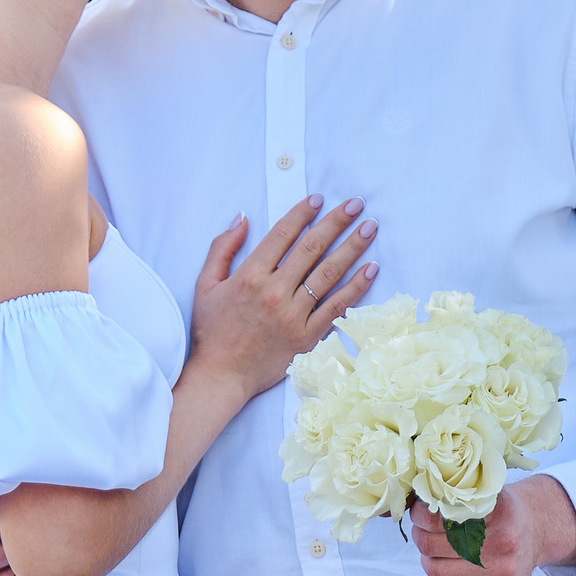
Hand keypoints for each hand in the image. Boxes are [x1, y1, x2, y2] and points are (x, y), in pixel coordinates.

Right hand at [188, 195, 379, 397]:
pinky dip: (356, 287)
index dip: (303, 213)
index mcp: (250, 276)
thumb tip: (244, 218)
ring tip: (370, 227)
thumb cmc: (212, 331)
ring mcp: (293, 315)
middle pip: (312, 248)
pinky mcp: (307, 337)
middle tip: (355, 204)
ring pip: (329, 274)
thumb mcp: (205, 285)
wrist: (221, 376)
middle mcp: (275, 292)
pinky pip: (337, 307)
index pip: (283, 235)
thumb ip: (222, 248)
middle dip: (336, 221)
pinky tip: (371, 268)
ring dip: (353, 247)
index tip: (318, 199)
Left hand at [408, 475, 575, 575]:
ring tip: (432, 552)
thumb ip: (454, 497)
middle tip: (421, 532)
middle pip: (433, 545)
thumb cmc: (500, 510)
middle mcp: (504, 540)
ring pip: (438, 572)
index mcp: (498, 510)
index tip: (419, 512)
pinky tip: (441, 574)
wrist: (537, 530)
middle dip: (419, 537)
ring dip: (426, 561)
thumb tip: (413, 502)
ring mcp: (504, 569)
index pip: (440, 517)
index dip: (421, 515)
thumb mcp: (485, 493)